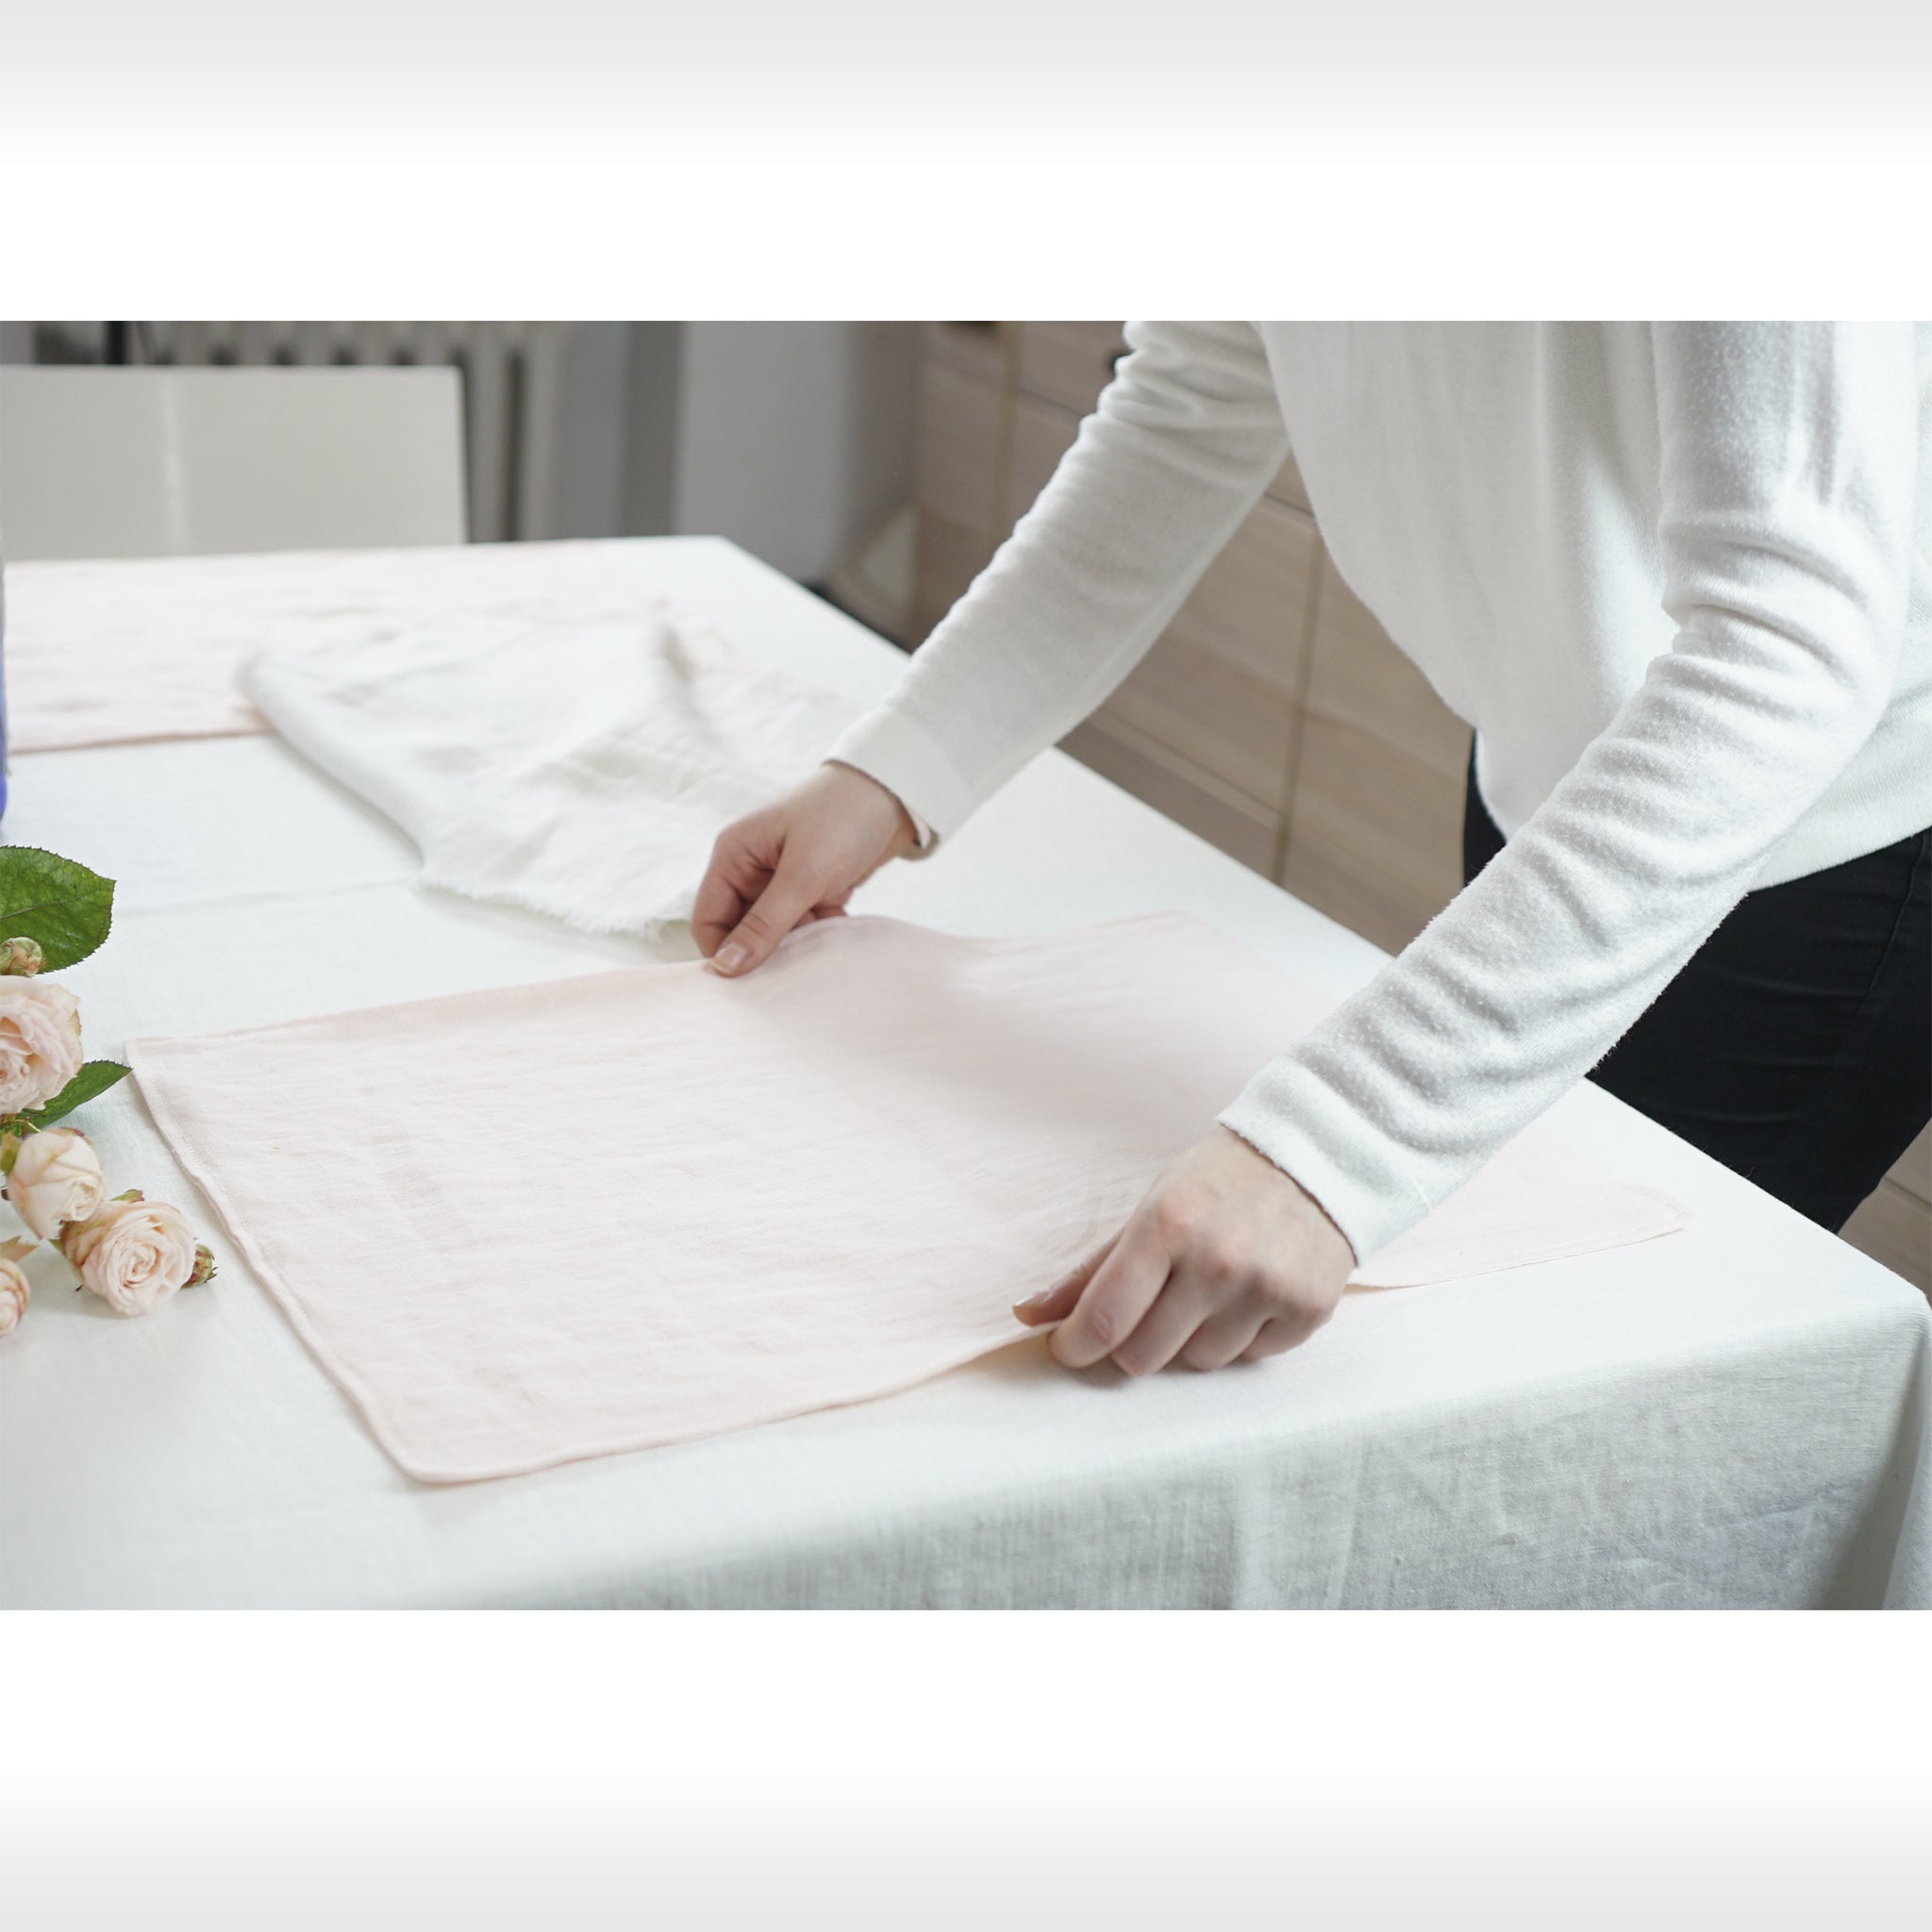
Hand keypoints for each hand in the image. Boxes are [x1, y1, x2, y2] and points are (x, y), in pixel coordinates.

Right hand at [693, 762, 918, 975]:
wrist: (896, 794)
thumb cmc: (843, 819)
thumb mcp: (803, 875)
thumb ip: (764, 924)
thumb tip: (726, 968)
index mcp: (733, 855)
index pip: (707, 918)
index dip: (722, 951)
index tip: (749, 982)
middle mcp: (751, 867)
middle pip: (741, 929)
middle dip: (765, 949)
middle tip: (793, 965)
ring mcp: (781, 878)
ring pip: (776, 930)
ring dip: (798, 940)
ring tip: (823, 935)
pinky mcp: (810, 886)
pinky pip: (804, 923)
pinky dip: (820, 929)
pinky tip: (840, 920)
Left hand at [1014, 1128, 1355, 1373]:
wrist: (1318, 1155)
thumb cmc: (1219, 1181)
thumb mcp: (1151, 1206)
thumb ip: (1090, 1268)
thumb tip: (1025, 1316)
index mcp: (1167, 1225)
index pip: (1104, 1319)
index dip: (1075, 1345)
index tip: (1069, 1346)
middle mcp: (1218, 1261)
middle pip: (1143, 1356)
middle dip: (1132, 1341)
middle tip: (1148, 1307)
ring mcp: (1267, 1288)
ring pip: (1199, 1362)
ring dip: (1192, 1338)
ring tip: (1210, 1289)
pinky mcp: (1308, 1309)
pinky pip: (1252, 1357)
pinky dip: (1243, 1335)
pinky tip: (1252, 1291)